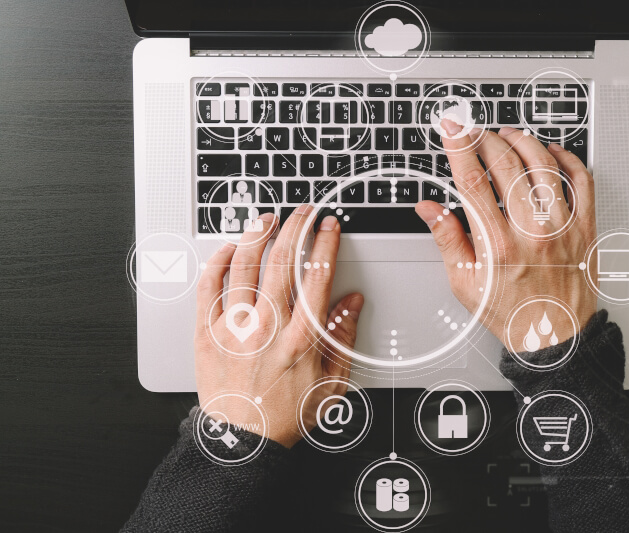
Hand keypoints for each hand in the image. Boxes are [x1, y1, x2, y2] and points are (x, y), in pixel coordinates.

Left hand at [193, 206, 363, 447]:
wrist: (244, 441)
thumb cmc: (286, 413)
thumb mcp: (332, 382)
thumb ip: (344, 337)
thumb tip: (352, 301)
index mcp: (302, 337)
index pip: (317, 275)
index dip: (325, 243)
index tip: (328, 227)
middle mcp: (269, 327)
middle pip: (282, 262)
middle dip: (295, 227)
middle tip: (301, 213)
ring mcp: (235, 328)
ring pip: (245, 267)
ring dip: (258, 235)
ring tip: (267, 218)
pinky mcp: (208, 333)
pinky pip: (209, 288)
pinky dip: (219, 263)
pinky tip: (230, 248)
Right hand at [415, 122, 596, 351]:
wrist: (555, 337)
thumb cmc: (510, 313)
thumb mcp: (465, 283)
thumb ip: (446, 239)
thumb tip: (429, 208)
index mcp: (497, 245)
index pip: (473, 182)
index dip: (459, 147)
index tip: (452, 128)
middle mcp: (531, 232)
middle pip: (506, 165)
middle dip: (485, 137)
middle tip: (474, 129)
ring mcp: (562, 227)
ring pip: (543, 165)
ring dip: (523, 140)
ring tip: (507, 133)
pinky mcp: (585, 227)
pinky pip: (581, 181)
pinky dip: (566, 158)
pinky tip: (550, 151)